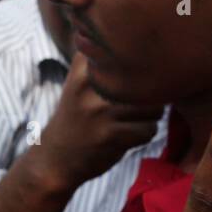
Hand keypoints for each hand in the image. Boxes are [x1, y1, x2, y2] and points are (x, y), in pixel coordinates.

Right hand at [36, 53, 162, 190]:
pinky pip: (148, 130)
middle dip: (151, 97)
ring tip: (133, 122)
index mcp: (84, 65)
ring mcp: (99, 110)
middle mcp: (90, 84)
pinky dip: (144, 135)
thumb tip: (157, 52)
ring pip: (153, 107)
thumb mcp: (82, 81)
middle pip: (149, 81)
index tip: (132, 80)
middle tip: (134, 108)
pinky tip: (127, 137)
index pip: (132, 53)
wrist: (55, 158)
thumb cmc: (79, 116)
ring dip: (150, 117)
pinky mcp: (108, 135)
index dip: (143, 67)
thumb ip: (107, 60)